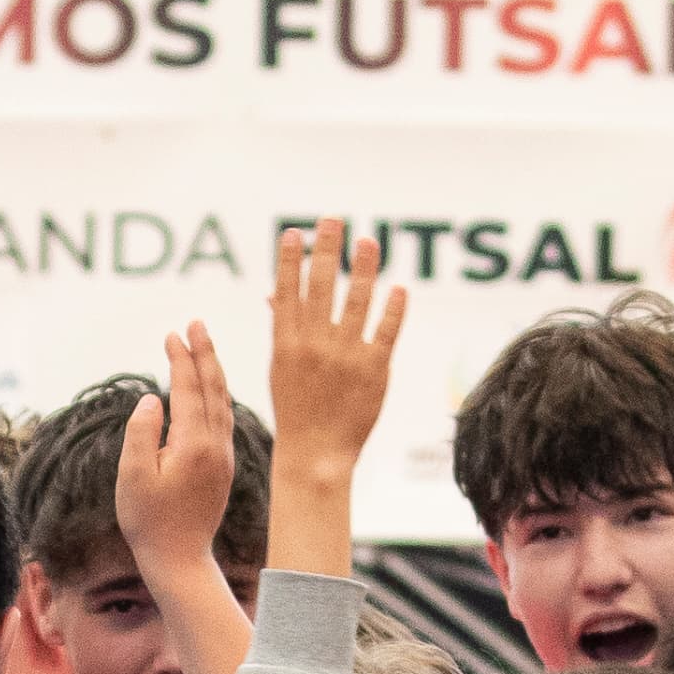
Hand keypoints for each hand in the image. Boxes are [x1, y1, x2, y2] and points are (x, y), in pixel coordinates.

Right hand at [110, 324, 240, 592]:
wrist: (180, 561)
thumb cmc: (149, 522)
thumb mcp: (133, 477)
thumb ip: (140, 433)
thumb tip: (153, 398)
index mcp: (193, 444)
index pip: (189, 388)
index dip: (181, 358)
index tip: (173, 333)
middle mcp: (216, 446)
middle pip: (214, 388)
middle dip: (205, 353)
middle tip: (196, 323)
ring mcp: (223, 457)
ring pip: (224, 403)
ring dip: (214, 372)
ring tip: (205, 348)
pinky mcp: (223, 469)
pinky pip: (225, 421)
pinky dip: (218, 396)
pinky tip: (212, 390)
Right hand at [264, 223, 403, 477]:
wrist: (315, 454)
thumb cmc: (297, 408)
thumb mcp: (280, 367)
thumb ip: (283, 327)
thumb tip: (274, 292)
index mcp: (288, 344)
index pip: (289, 292)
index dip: (291, 260)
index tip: (297, 232)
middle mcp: (315, 345)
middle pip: (322, 287)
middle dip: (327, 250)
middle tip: (334, 219)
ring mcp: (345, 357)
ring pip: (357, 302)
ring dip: (364, 268)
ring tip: (369, 241)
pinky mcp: (374, 371)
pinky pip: (386, 332)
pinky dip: (393, 309)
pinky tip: (399, 288)